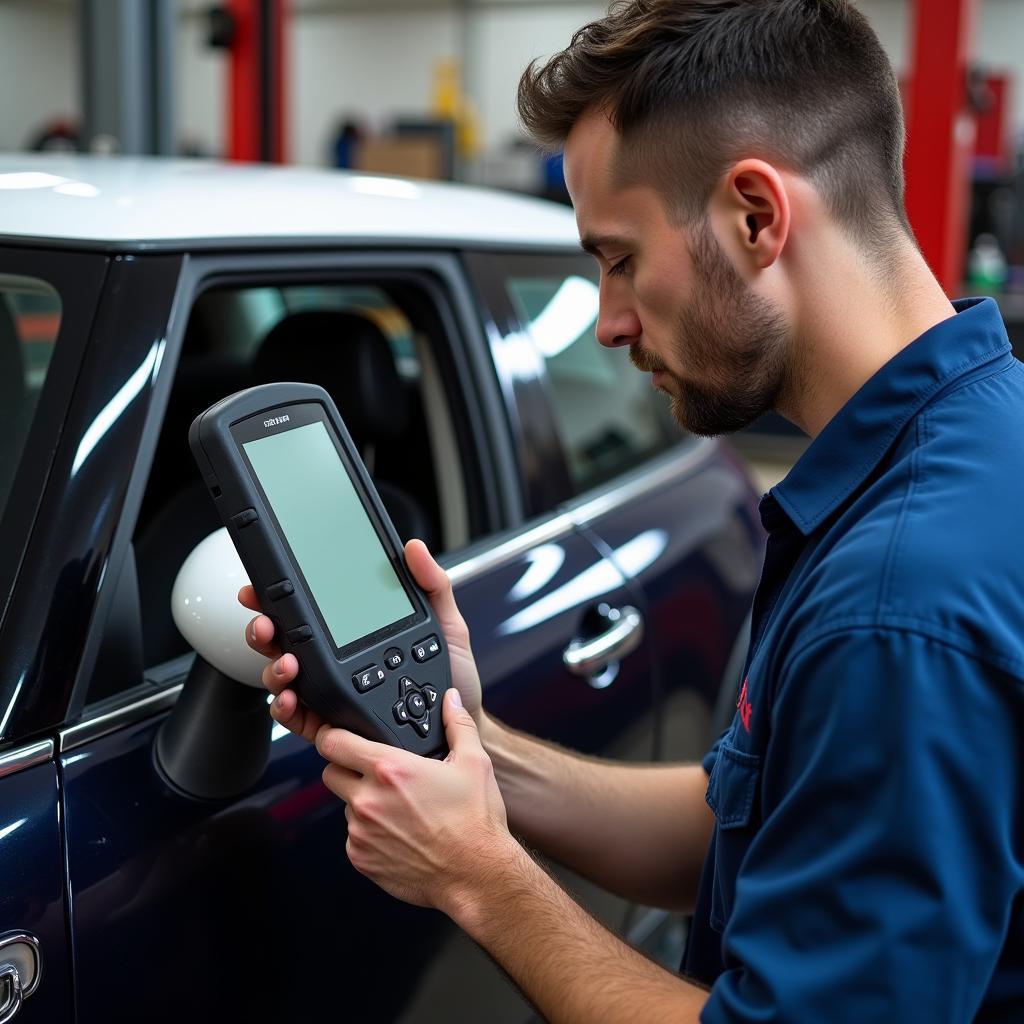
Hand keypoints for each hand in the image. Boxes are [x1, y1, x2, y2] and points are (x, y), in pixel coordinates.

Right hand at [239, 538, 484, 741]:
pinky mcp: (336, 725)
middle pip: (285, 643)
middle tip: (267, 625)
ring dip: (275, 669)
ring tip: (288, 664)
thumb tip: (414, 547)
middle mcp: (337, 662)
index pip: (309, 612)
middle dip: (265, 632)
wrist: (460, 725)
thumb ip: (431, 584)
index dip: (279, 598)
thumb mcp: (446, 625)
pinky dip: (287, 708)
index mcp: (355, 634)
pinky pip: (299, 718)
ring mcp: (333, 695)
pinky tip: (292, 700)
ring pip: (285, 679)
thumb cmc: (453, 678)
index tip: (263, 588)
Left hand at [316, 687, 513, 911]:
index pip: (334, 742)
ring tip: (398, 808)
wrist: (476, 875)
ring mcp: (361, 832)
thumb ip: (458, 724)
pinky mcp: (361, 859)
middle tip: (374, 773)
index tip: (338, 735)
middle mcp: (369, 799)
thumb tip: (451, 699)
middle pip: (330, 772)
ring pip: (345, 806)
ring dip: (362, 802)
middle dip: (346, 768)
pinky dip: (369, 833)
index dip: (332, 735)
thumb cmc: (475, 822)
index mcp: (390, 769)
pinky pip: (353, 837)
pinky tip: (398, 833)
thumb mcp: (474, 763)